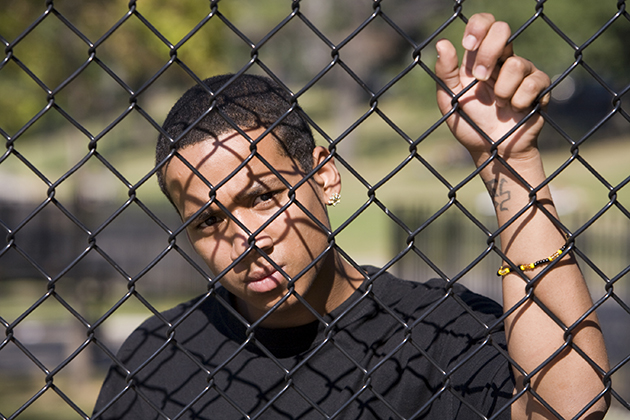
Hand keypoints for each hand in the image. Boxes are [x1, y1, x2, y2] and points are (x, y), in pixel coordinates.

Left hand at [435, 13, 550, 163]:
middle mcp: (502, 61)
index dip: (479, 26)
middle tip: (480, 79)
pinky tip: (515, 110)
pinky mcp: (539, 87)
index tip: (468, 46)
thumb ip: (445, 74)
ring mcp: (523, 72)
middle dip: (489, 53)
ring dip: (502, 91)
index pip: (484, 24)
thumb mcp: (449, 101)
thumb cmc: (470, 126)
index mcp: (479, 60)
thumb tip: (443, 43)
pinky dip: (519, 100)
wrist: (492, 152)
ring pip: (515, 63)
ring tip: (499, 106)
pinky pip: (533, 82)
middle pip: (503, 29)